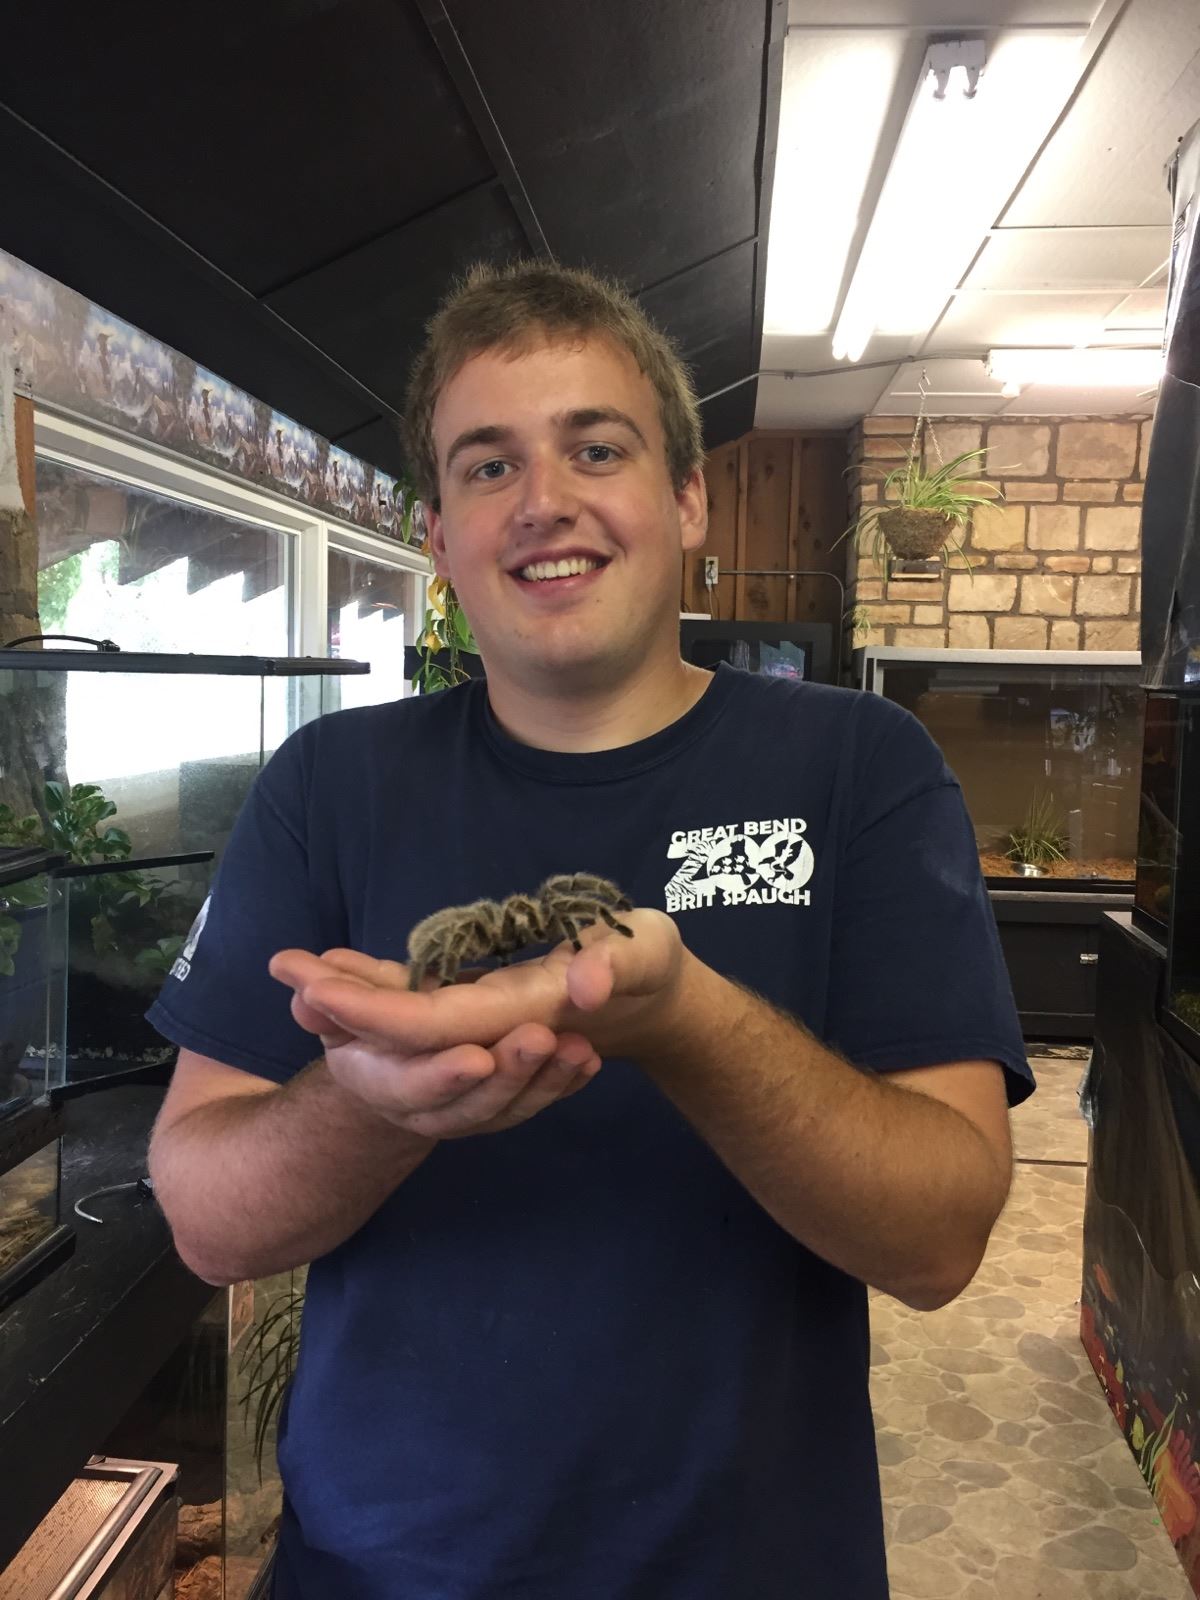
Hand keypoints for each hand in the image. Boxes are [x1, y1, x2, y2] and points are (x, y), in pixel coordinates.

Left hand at [268, 910, 688, 1133]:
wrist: (657, 1000)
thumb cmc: (651, 968)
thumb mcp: (647, 955)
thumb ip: (618, 967)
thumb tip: (584, 986)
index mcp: (520, 1020)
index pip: (435, 1027)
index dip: (373, 1010)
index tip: (315, 984)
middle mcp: (491, 1036)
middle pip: (401, 1037)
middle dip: (343, 1010)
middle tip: (286, 975)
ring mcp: (481, 1030)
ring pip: (403, 1035)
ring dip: (350, 1009)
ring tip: (296, 978)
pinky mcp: (477, 1013)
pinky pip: (416, 1015)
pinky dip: (376, 996)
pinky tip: (340, 971)